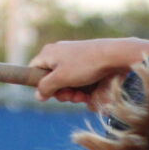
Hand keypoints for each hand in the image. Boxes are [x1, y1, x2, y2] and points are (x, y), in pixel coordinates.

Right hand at [29, 38, 148, 107]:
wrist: (114, 55)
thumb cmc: (85, 65)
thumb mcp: (61, 78)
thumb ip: (46, 87)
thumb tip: (37, 95)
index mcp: (48, 53)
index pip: (34, 71)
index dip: (40, 85)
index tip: (50, 94)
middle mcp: (59, 53)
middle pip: (51, 79)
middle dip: (61, 92)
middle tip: (72, 96)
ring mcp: (73, 57)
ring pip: (66, 81)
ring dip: (73, 93)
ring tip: (83, 96)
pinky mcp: (85, 62)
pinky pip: (78, 78)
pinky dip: (82, 87)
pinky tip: (90, 93)